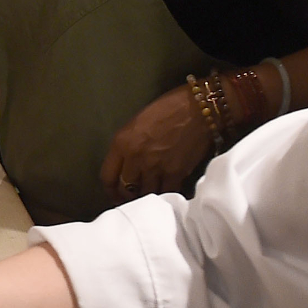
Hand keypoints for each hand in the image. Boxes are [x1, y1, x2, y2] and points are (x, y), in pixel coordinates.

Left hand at [98, 85, 216, 201]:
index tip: (115, 195)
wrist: (199, 108)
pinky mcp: (176, 174)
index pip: (107, 177)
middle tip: (133, 198)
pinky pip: (166, 193)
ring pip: (145, 194)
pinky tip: (167, 194)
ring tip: (151, 196)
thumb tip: (126, 167)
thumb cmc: (169, 109)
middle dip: (128, 196)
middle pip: (125, 190)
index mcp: (122, 143)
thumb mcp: (137, 123)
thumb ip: (128, 146)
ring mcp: (156, 167)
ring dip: (147, 196)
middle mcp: (135, 158)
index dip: (110, 190)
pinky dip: (166, 195)